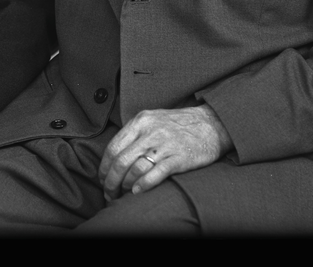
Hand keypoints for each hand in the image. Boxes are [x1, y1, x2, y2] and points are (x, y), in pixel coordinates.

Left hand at [98, 105, 231, 199]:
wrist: (210, 124)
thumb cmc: (178, 124)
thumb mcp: (152, 119)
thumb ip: (134, 133)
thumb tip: (114, 156)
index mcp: (140, 121)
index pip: (113, 147)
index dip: (104, 167)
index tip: (102, 178)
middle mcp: (150, 132)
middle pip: (121, 161)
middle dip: (111, 181)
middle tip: (109, 192)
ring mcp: (164, 145)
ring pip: (135, 169)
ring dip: (125, 185)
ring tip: (123, 193)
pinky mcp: (179, 158)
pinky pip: (155, 174)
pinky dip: (143, 185)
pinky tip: (138, 192)